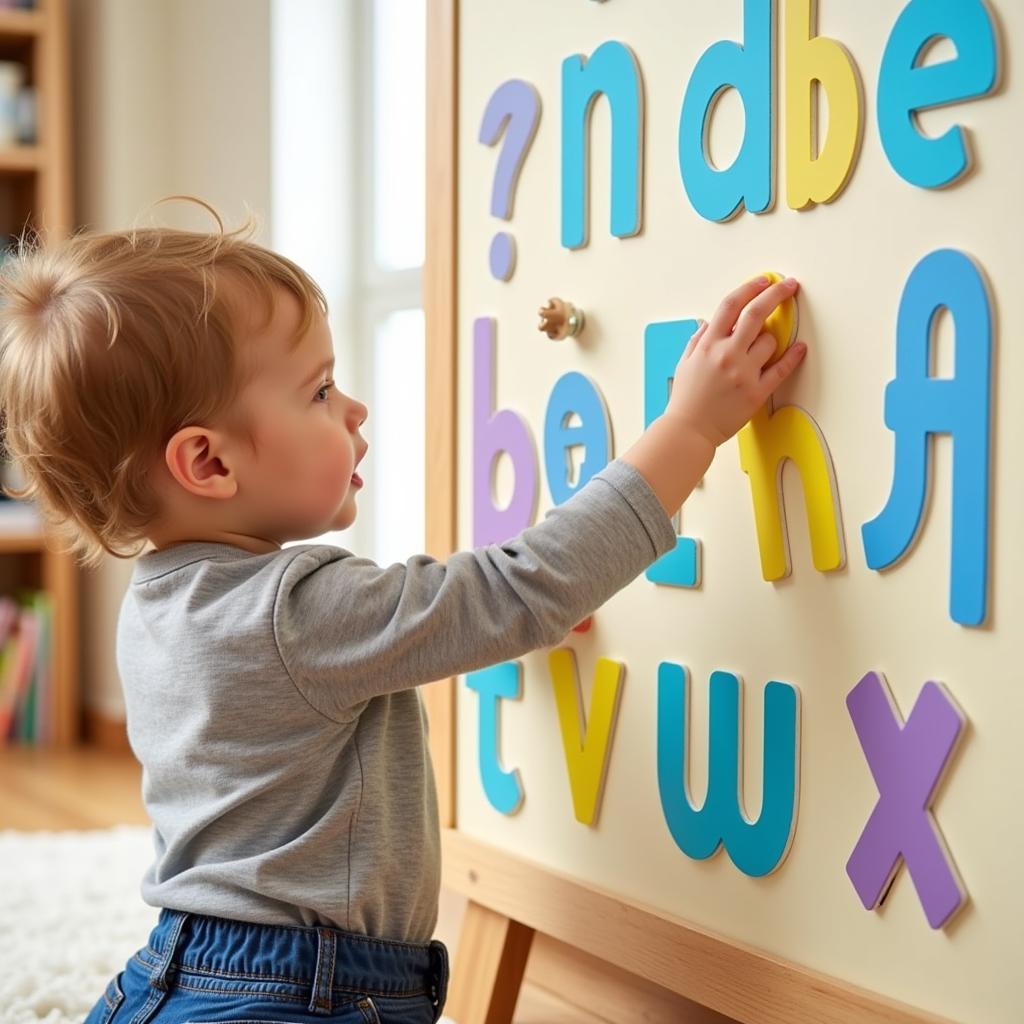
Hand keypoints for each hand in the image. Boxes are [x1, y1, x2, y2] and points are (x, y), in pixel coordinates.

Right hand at [665, 276, 807, 447]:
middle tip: (788, 286)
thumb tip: (709, 322)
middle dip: (775, 293)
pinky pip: (781, 369)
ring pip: (769, 341)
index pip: (731, 305)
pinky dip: (793, 357)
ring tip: (763, 347)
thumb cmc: (686, 399)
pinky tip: (799, 348)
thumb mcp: (685, 362)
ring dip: (771, 338)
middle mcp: (727, 354)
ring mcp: (743, 373)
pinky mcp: (756, 392)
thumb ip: (699, 339)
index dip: (749, 288)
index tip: (763, 281)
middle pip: (756, 313)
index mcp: (708, 345)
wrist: (689, 430)